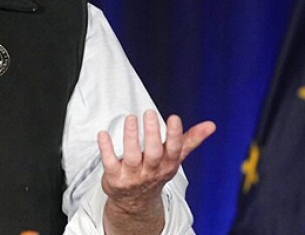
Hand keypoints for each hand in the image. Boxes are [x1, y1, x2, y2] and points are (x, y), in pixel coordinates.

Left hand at [97, 110, 214, 234]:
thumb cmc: (155, 172)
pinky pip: (110, 163)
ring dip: (131, 137)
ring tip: (130, 118)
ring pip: (132, 157)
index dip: (174, 135)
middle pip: (153, 153)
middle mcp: (151, 171)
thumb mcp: (174, 158)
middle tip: (149, 113)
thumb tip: (211, 125)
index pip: (173, 150)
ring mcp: (132, 176)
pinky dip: (106, 149)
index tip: (174, 118)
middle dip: (152, 134)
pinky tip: (103, 134)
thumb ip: (190, 141)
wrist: (135, 202)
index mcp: (167, 165)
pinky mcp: (114, 178)